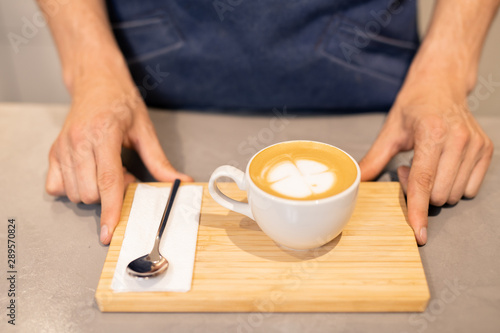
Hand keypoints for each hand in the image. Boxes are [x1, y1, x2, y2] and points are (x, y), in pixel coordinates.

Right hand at [46, 80, 191, 244]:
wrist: (96, 81)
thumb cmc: (120, 102)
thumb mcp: (145, 129)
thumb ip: (160, 161)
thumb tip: (180, 181)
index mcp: (104, 133)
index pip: (108, 181)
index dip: (111, 209)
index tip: (109, 231)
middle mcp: (79, 141)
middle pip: (90, 192)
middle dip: (109, 195)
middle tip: (123, 175)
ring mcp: (63, 147)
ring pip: (74, 193)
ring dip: (94, 191)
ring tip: (106, 170)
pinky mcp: (54, 151)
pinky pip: (56, 186)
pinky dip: (73, 188)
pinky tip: (88, 173)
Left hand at [359, 83, 492, 244]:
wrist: (442, 84)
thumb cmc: (415, 105)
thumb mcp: (390, 130)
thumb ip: (375, 158)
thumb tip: (358, 180)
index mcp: (431, 133)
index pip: (423, 182)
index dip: (417, 211)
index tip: (418, 233)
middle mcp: (458, 139)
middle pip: (438, 194)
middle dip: (420, 191)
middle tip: (410, 167)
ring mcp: (475, 145)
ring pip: (454, 194)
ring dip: (436, 188)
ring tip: (427, 163)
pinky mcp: (486, 150)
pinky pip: (470, 188)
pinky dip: (453, 184)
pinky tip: (443, 165)